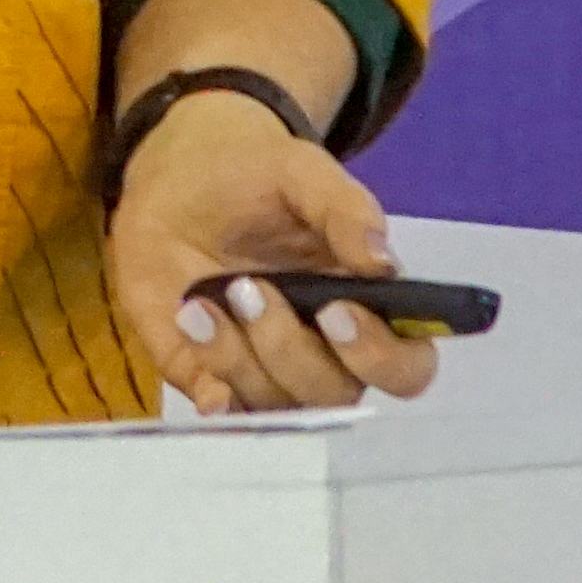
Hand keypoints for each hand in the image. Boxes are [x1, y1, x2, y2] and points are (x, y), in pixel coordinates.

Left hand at [103, 91, 439, 418]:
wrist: (177, 175)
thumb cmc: (255, 177)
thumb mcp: (302, 172)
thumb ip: (346, 210)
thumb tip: (384, 263)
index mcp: (365, 307)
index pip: (404, 366)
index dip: (380, 356)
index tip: (335, 312)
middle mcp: (324, 353)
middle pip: (334, 394)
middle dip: (289, 348)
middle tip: (247, 287)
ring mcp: (266, 370)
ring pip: (276, 405)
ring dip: (238, 357)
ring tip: (200, 301)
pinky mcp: (212, 375)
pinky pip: (223, 410)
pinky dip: (212, 393)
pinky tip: (192, 337)